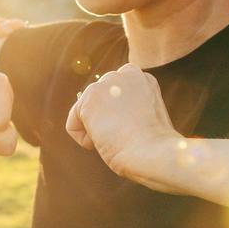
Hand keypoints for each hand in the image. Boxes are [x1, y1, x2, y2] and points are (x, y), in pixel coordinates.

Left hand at [66, 64, 181, 187]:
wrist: (155, 154)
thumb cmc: (154, 147)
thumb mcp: (146, 119)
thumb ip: (128, 108)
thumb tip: (102, 115)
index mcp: (142, 79)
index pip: (116, 98)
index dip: (123, 121)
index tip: (139, 130)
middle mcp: (124, 73)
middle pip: (99, 104)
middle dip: (108, 123)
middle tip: (130, 134)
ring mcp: (106, 83)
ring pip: (87, 115)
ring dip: (99, 132)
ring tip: (120, 137)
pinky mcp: (90, 98)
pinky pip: (73, 126)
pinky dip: (85, 141)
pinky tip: (105, 141)